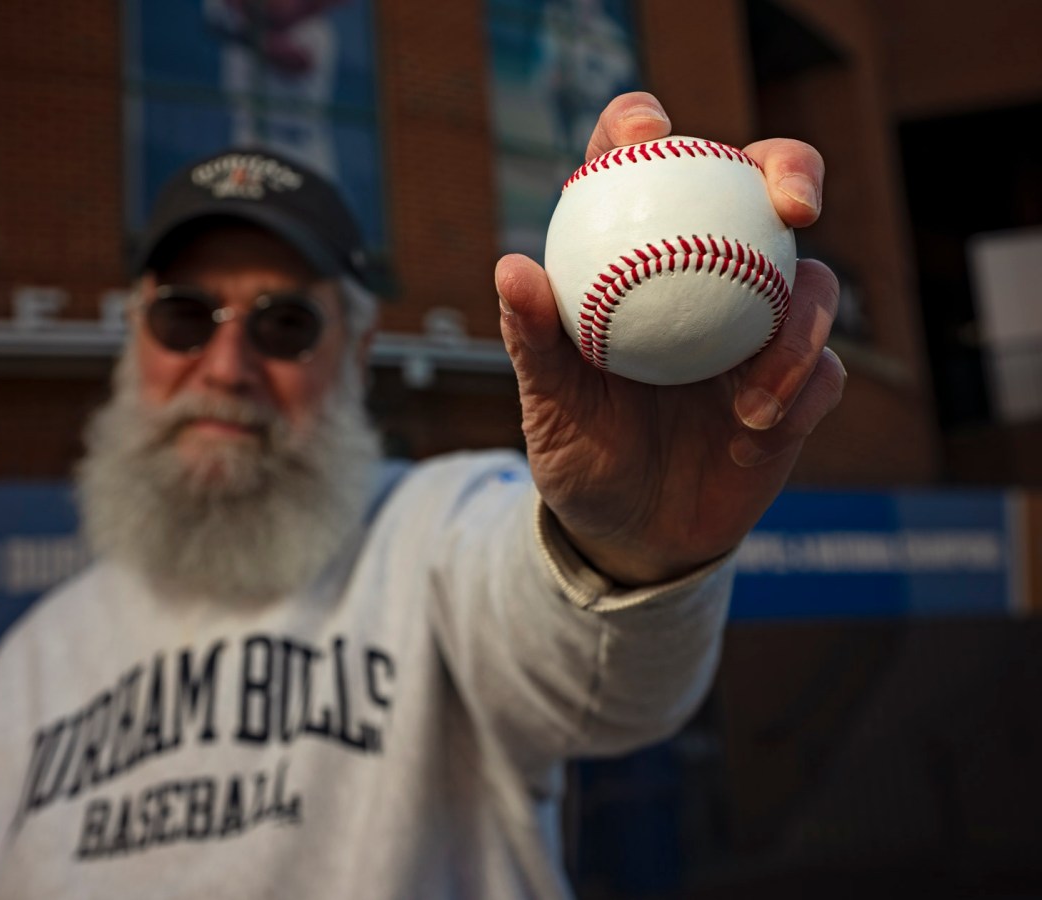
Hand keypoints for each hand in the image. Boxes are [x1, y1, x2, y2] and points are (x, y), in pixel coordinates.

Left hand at [495, 93, 845, 584]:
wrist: (630, 533)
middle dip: (790, 170)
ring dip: (799, 320)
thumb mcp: (547, 401)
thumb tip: (512, 267)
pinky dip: (800, 387)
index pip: (644, 172)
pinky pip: (822, 371)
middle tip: (789, 201)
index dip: (644, 126)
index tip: (649, 130)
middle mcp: (711, 280)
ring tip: (755, 386)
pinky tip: (757, 425)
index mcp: (642, 264)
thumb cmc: (582, 453)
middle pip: (762, 192)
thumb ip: (533, 338)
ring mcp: (761, 333)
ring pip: (812, 284)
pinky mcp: (799, 389)